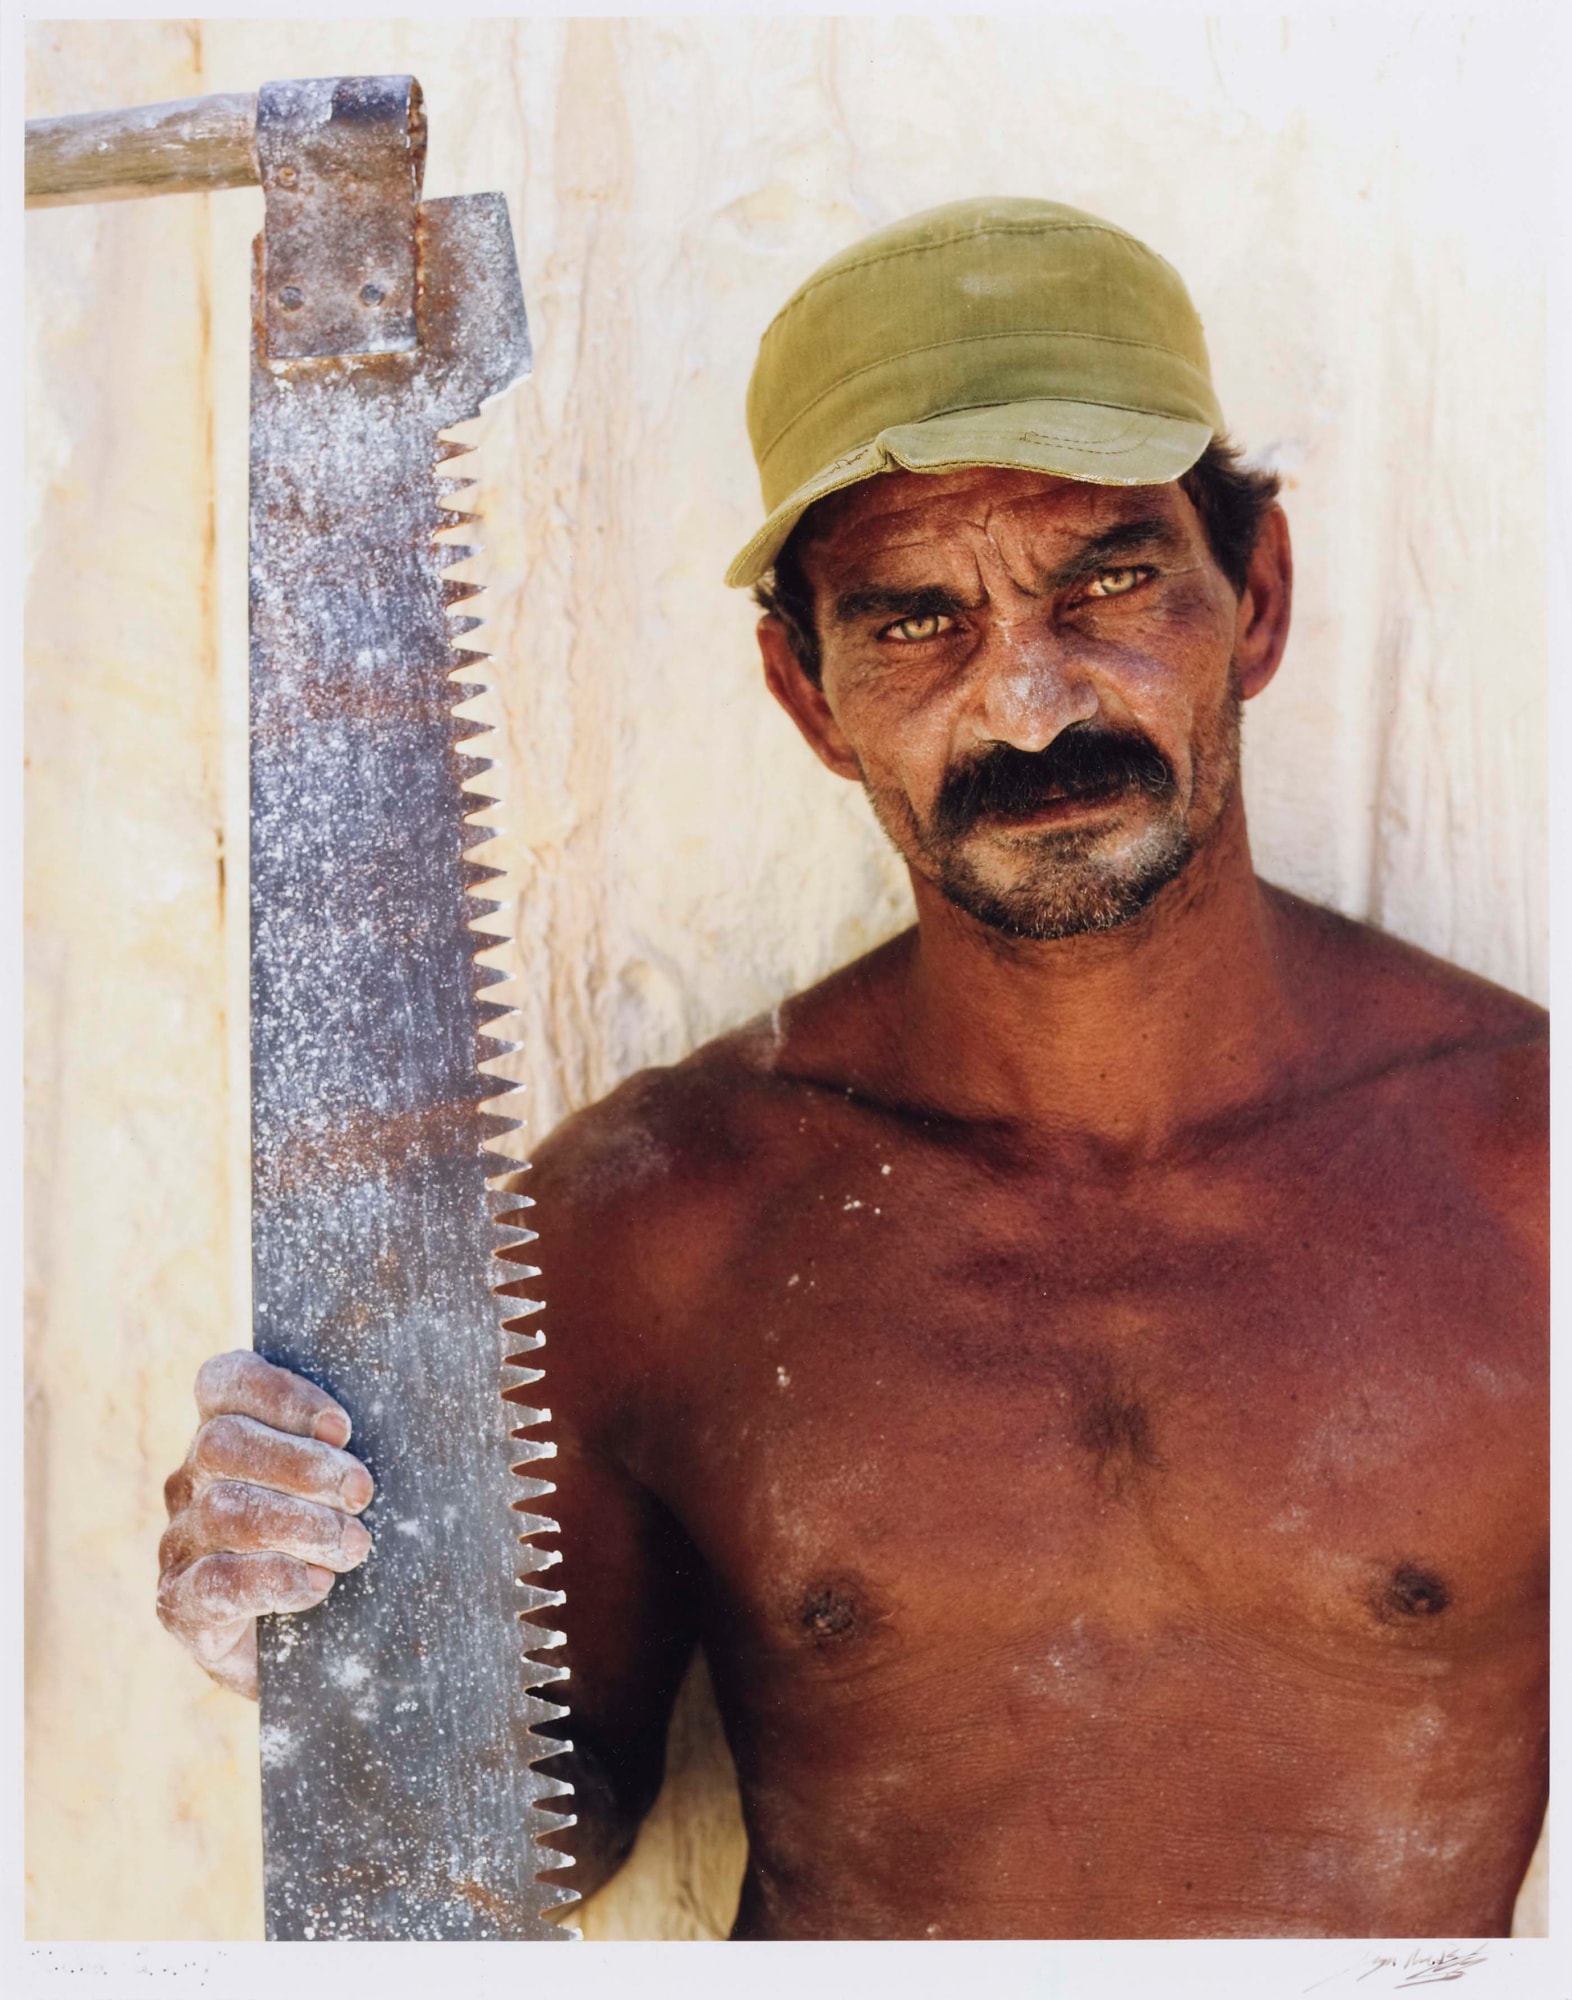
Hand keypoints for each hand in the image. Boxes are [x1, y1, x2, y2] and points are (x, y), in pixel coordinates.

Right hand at [157, 1350, 374, 1698]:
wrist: (320, 1651)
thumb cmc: (344, 1544)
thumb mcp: (352, 1487)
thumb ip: (355, 1449)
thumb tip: (411, 1415)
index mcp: (228, 1433)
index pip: (225, 1382)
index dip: (281, 1395)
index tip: (343, 1427)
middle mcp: (192, 1482)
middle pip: (223, 1442)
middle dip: (304, 1465)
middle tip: (362, 1494)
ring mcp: (180, 1543)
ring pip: (224, 1510)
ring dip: (301, 1524)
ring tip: (354, 1546)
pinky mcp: (180, 1606)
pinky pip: (214, 1582)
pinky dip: (274, 1579)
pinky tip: (317, 1585)